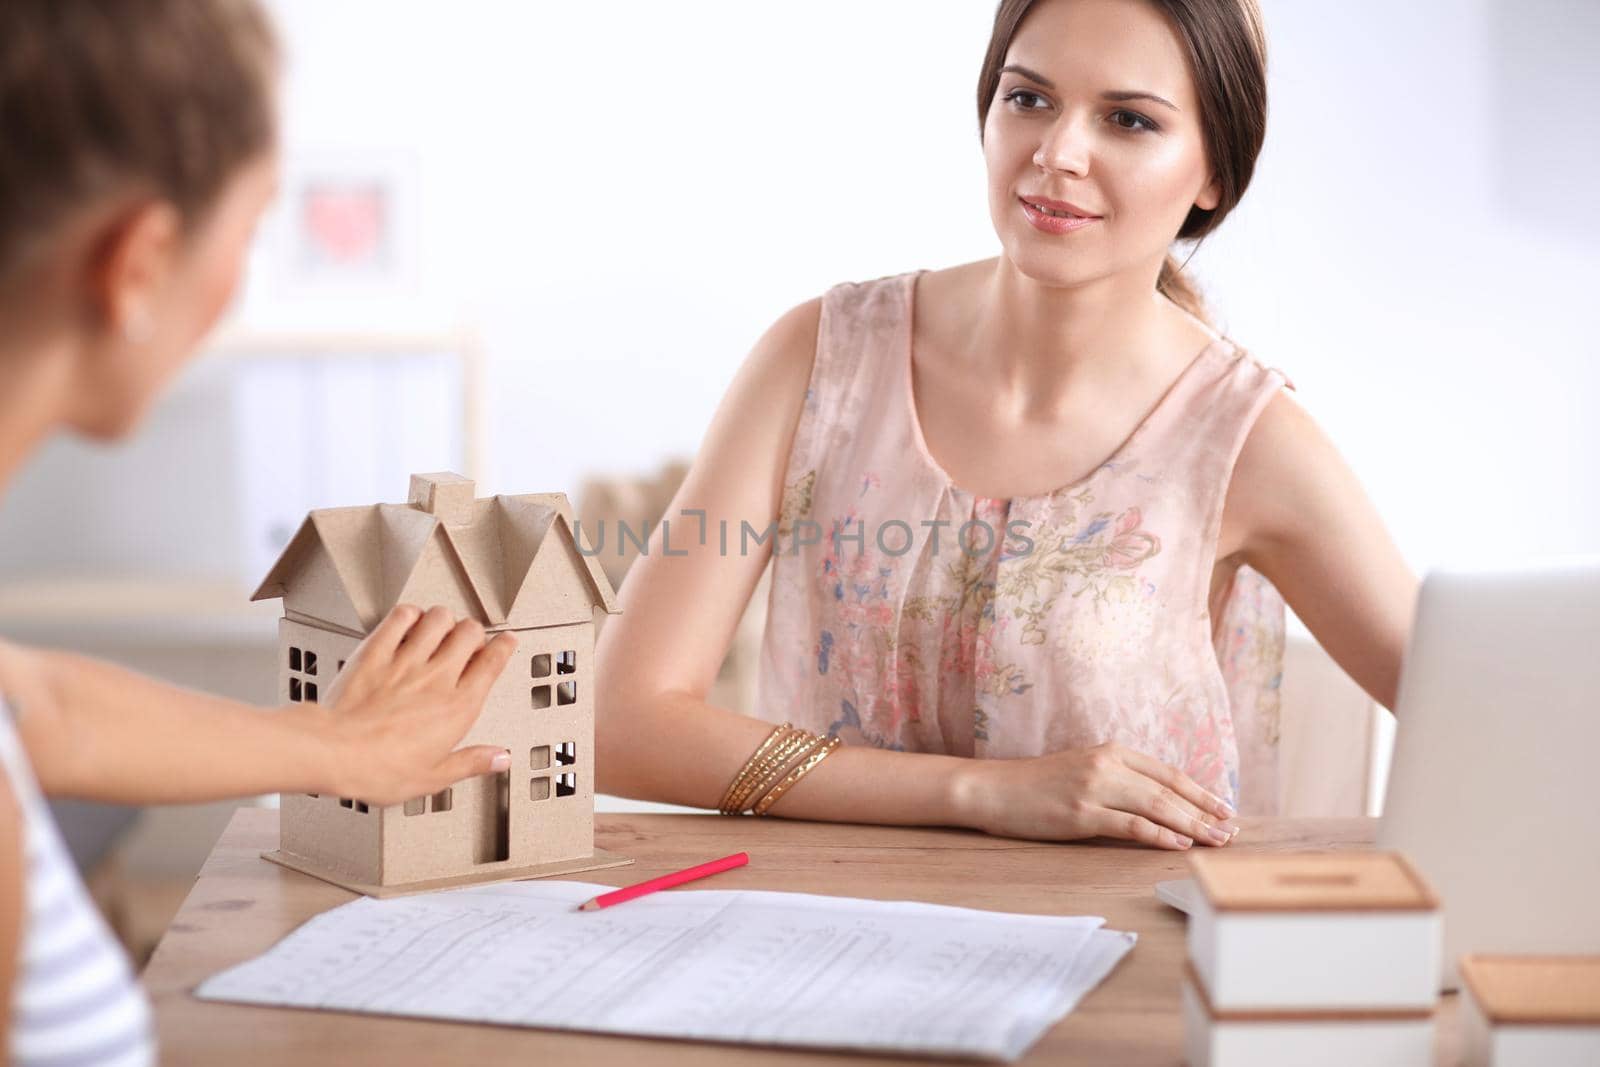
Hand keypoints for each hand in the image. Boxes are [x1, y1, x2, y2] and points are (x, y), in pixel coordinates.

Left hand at [301, 604, 517, 805]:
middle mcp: (436, 678)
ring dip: (444, 619)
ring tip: (442, 627)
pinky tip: (409, 620)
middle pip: (470, 633)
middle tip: (470, 639)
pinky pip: (400, 617)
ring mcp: (406, 661)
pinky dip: (410, 614)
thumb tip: (499, 759)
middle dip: (475, 632)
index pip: (492, 664)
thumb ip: (471, 762)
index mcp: (456, 707)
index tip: (507, 642)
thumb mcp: (433, 777)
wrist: (333, 752)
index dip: (504, 647)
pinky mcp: (376, 652)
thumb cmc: (378, 768)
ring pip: (439, 618)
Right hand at [955, 742, 1238, 849]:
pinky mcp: (1081, 813)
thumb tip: (1160, 802)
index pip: (1169, 773)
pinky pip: (1130, 826)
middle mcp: (1107, 764)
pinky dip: (1159, 835)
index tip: (1226, 809)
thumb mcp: (1083, 769)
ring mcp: (1094, 788)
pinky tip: (1179, 844)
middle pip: (1169, 790)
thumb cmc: (1037, 785)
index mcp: (1112, 751)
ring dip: (1192, 826)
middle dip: (1205, 812)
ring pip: (1157, 807)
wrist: (993, 789)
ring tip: (1216, 840)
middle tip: (1231, 831)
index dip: (1201, 792)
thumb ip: (1119, 779)